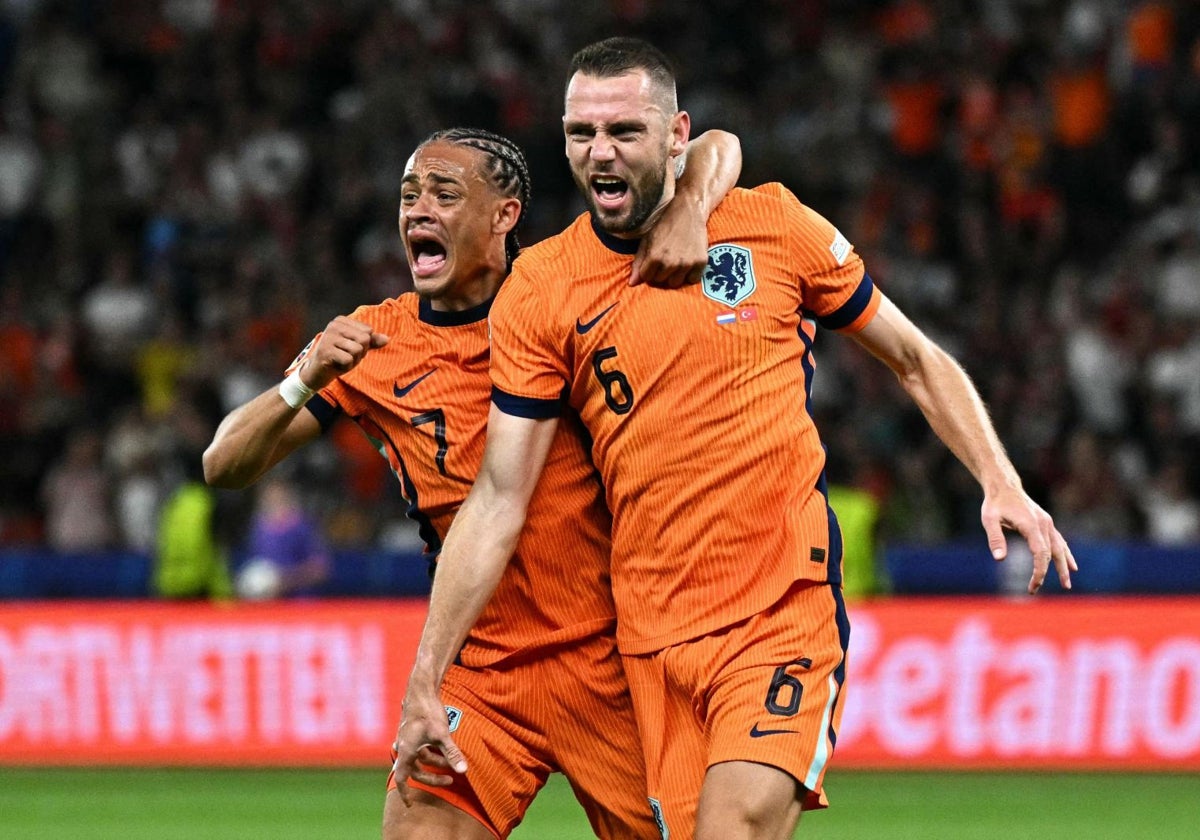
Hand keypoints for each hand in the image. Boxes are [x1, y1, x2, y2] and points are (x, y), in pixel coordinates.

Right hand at [303, 316, 388, 389]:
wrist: (316, 373)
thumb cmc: (338, 358)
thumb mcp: (357, 348)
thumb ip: (371, 342)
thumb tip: (387, 339)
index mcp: (341, 321)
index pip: (368, 331)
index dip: (364, 345)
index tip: (349, 349)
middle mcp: (334, 325)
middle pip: (365, 339)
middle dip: (360, 353)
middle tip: (346, 356)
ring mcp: (328, 337)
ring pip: (358, 349)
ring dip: (353, 361)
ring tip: (341, 361)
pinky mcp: (325, 351)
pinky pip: (349, 360)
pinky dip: (346, 367)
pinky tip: (336, 365)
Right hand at [391, 683, 467, 805]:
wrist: (420, 689)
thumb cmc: (428, 711)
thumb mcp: (442, 734)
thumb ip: (452, 753)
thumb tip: (463, 771)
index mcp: (406, 751)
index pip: (402, 778)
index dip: (405, 793)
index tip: (409, 805)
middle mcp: (403, 746)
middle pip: (415, 771)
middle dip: (432, 778)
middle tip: (450, 780)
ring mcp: (406, 739)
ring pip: (419, 759)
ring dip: (434, 762)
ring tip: (451, 760)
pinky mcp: (411, 731)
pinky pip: (419, 749)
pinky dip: (430, 753)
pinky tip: (441, 749)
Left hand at [631, 197, 708, 287]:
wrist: (688, 210)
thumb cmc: (664, 224)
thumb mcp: (647, 240)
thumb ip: (638, 262)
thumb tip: (632, 284)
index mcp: (655, 257)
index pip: (646, 277)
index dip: (648, 270)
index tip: (653, 261)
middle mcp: (671, 262)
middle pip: (661, 281)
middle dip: (661, 272)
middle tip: (666, 258)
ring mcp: (687, 263)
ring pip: (675, 283)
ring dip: (674, 275)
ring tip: (676, 260)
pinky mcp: (700, 262)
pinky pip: (692, 279)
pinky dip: (690, 274)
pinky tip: (688, 261)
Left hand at [981, 486, 1076, 593]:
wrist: (1004, 486)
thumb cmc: (995, 503)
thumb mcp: (989, 519)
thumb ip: (995, 538)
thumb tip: (999, 559)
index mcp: (1032, 525)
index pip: (1041, 553)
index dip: (1040, 571)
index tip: (1034, 585)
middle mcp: (1044, 524)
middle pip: (1053, 553)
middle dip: (1053, 573)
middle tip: (1050, 588)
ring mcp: (1047, 523)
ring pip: (1060, 548)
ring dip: (1064, 566)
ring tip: (1067, 583)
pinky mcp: (1046, 522)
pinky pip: (1059, 541)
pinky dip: (1065, 553)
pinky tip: (1071, 564)